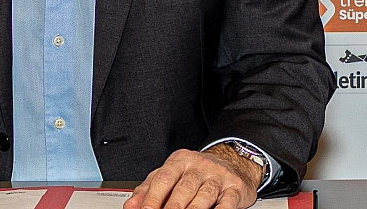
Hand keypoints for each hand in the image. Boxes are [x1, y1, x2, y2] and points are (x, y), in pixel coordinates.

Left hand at [123, 145, 260, 208]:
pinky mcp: (235, 188)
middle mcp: (200, 166)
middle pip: (184, 188)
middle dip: (172, 207)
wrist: (233, 162)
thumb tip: (131, 206)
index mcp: (180, 161)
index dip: (153, 198)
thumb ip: (149, 189)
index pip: (163, 178)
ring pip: (205, 195)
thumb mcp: (170, 175)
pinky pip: (227, 202)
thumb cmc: (197, 173)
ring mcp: (219, 176)